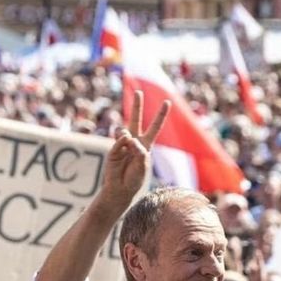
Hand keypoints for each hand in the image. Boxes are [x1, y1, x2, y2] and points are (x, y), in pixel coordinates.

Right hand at [102, 90, 169, 208]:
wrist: (121, 189)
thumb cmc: (135, 178)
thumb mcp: (142, 164)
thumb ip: (138, 150)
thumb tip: (127, 136)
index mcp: (146, 145)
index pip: (155, 127)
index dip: (160, 115)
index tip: (167, 101)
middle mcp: (134, 142)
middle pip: (136, 119)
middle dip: (136, 105)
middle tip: (138, 91)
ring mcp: (123, 144)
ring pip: (124, 129)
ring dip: (126, 134)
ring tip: (128, 143)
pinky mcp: (113, 149)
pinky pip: (118, 140)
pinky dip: (121, 143)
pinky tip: (123, 145)